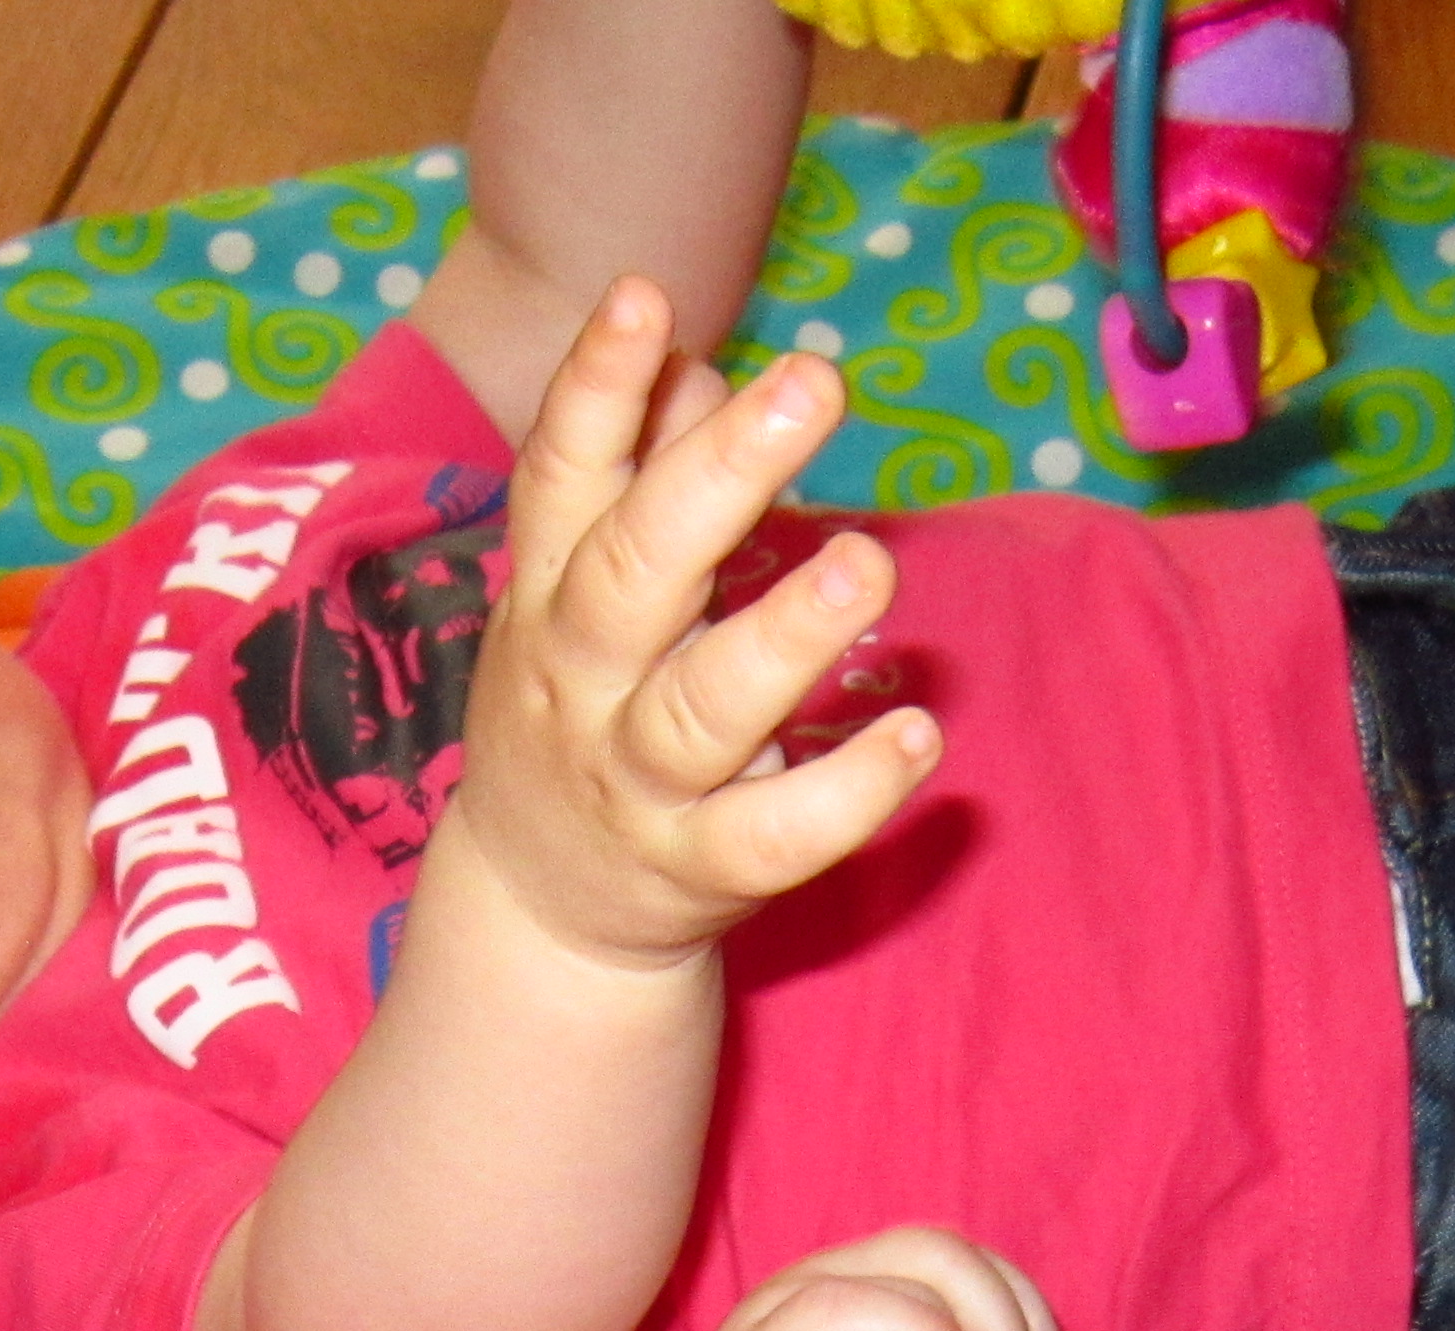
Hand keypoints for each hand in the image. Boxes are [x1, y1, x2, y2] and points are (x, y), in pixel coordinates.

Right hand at [440, 275, 944, 972]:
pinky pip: (772, 836)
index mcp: (548, 595)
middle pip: (634, 574)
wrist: (540, 911)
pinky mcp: (699, 873)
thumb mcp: (579, 593)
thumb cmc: (583, 709)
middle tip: (812, 384)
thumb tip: (702, 365)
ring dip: (787, 634)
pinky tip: (914, 734)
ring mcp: (637, 784)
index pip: (559, 477)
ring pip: (702, 710)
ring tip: (868, 563)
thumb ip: (636, 481)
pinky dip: (846, 792)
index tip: (644, 295)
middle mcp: (582, 684)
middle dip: (716, 477)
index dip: (595, 386)